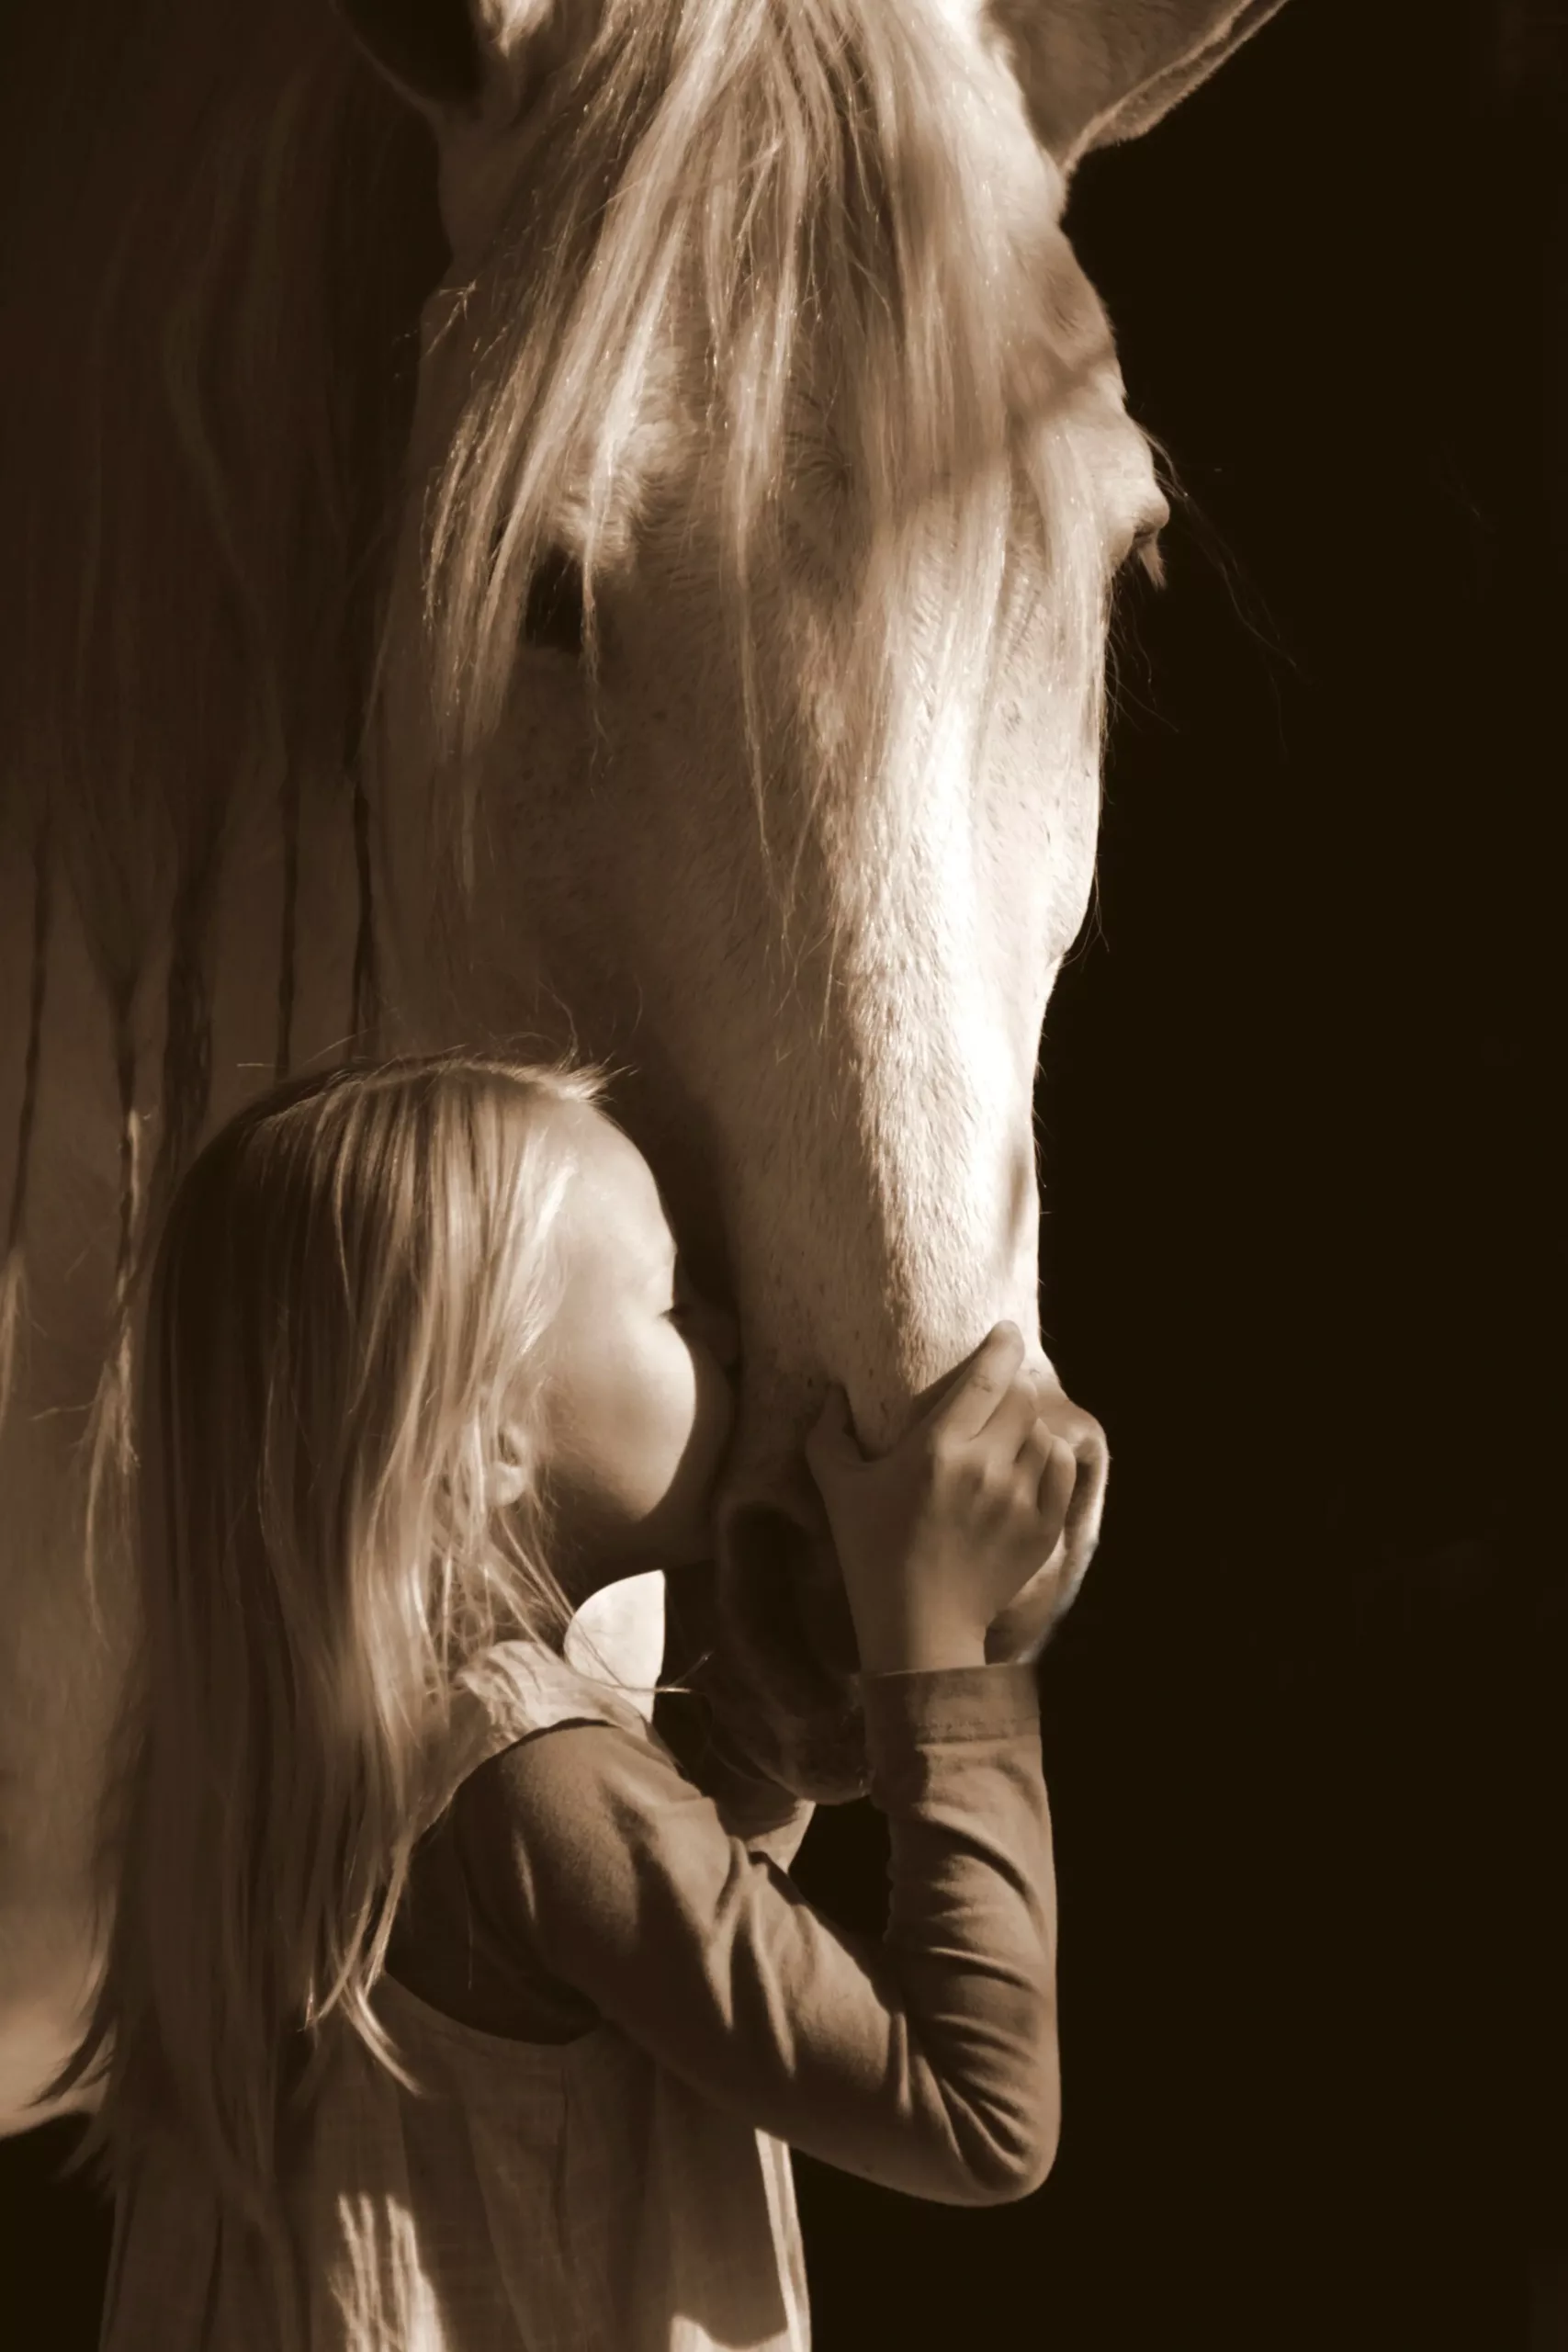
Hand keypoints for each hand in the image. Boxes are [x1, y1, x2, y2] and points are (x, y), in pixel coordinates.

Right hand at [804, 1323, 1077, 1671]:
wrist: (919, 1627)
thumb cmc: (871, 1554)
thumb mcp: (838, 1492)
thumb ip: (828, 1437)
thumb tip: (834, 1395)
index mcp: (936, 1451)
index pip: (986, 1378)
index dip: (1002, 1346)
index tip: (1007, 1333)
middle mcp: (985, 1469)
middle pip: (1021, 1399)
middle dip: (1011, 1388)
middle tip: (997, 1393)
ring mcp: (1019, 1499)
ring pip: (1044, 1433)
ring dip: (1029, 1425)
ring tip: (1009, 1434)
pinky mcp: (1043, 1527)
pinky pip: (1062, 1468)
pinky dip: (1051, 1456)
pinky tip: (1029, 1461)